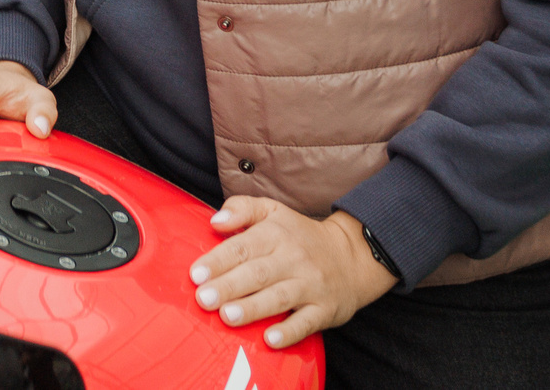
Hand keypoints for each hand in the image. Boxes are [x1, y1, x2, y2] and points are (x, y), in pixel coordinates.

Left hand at [190, 198, 396, 348]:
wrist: (353, 256)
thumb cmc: (299, 236)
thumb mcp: (273, 211)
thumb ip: (242, 209)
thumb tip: (214, 221)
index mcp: (276, 234)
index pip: (243, 247)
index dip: (219, 260)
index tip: (196, 274)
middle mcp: (293, 259)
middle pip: (257, 273)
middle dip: (229, 286)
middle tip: (203, 298)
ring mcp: (310, 285)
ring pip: (279, 297)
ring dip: (253, 308)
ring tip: (227, 316)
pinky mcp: (324, 310)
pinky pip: (307, 323)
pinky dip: (288, 332)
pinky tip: (269, 340)